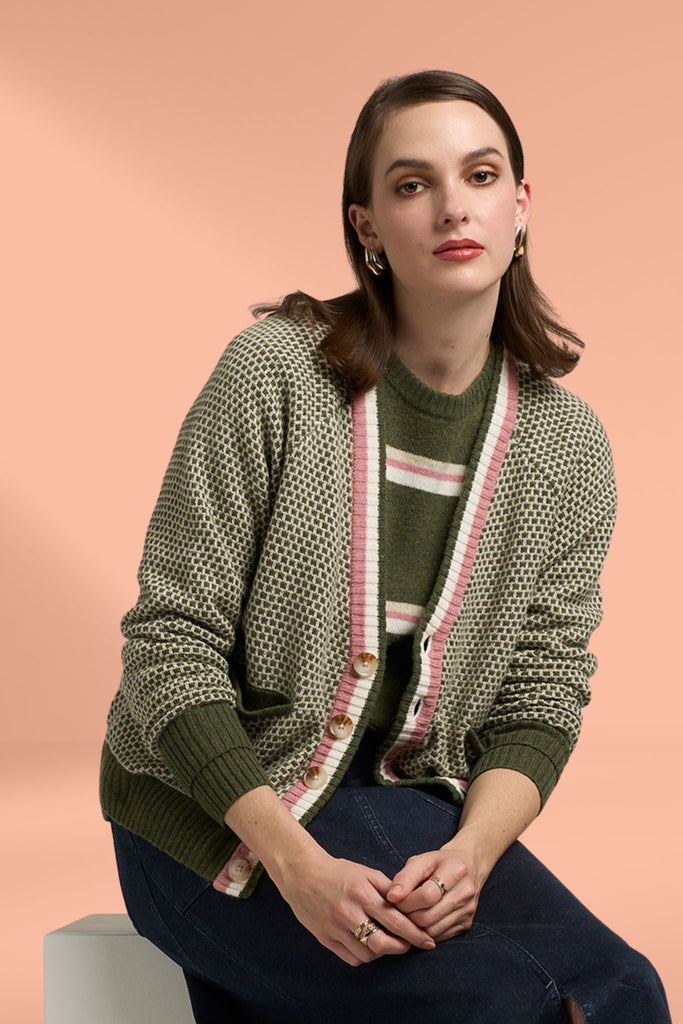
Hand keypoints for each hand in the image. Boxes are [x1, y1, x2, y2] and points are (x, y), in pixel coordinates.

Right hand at [273, 848, 436, 965]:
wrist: (302, 874)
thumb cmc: (338, 872)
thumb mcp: (365, 873)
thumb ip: (388, 889)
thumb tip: (411, 906)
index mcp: (362, 893)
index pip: (395, 920)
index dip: (414, 933)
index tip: (428, 940)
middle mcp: (348, 912)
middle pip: (382, 943)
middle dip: (402, 947)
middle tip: (410, 945)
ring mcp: (335, 928)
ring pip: (367, 954)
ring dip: (383, 953)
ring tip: (390, 944)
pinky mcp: (325, 938)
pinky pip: (351, 958)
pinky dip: (365, 956)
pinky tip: (370, 948)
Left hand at [385, 845, 484, 941]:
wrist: (467, 867)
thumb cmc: (438, 863)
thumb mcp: (421, 861)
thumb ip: (404, 878)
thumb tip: (392, 897)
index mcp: (455, 870)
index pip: (427, 896)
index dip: (406, 901)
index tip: (394, 899)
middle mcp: (465, 892)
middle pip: (428, 917)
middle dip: (407, 916)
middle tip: (398, 909)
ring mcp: (468, 911)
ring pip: (432, 931)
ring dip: (414, 927)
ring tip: (408, 914)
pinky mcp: (466, 924)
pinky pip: (439, 937)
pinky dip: (425, 933)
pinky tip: (420, 921)